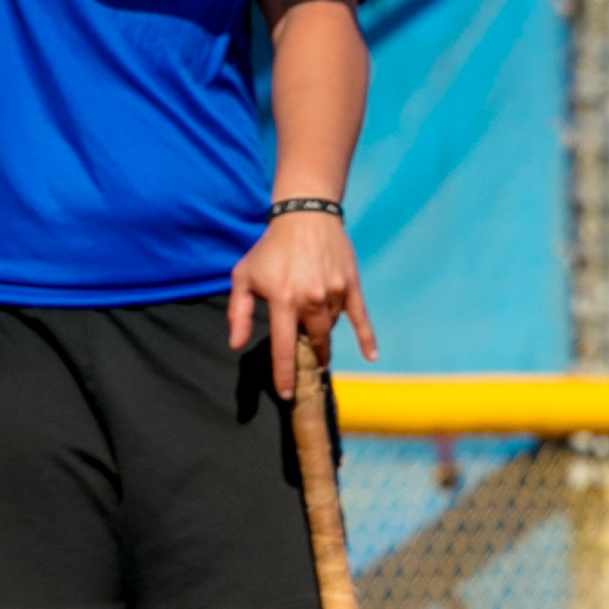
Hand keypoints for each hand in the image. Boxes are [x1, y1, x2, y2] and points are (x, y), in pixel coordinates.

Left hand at [223, 209, 369, 397]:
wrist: (304, 215)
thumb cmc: (270, 248)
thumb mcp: (243, 275)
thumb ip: (238, 312)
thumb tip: (236, 344)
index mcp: (282, 300)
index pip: (283, 347)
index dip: (284, 374)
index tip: (287, 394)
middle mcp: (309, 300)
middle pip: (313, 342)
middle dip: (309, 356)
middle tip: (307, 362)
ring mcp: (332, 293)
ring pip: (330, 327)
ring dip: (323, 334)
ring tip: (316, 333)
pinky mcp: (350, 285)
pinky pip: (360, 317)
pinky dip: (367, 337)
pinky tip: (371, 355)